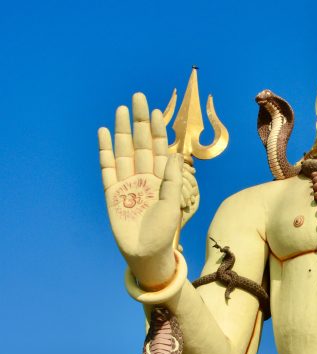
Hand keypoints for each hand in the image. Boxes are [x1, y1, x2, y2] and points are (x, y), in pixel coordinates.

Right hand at [99, 93, 182, 287]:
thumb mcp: (173, 204)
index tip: (157, 112)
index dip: (158, 130)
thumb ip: (173, 179)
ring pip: (124, 151)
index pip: (160, 149)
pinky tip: (103, 133)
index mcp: (162, 179)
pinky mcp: (112, 193)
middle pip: (141, 144)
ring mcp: (127, 183)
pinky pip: (108, 167)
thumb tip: (176, 153)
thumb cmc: (164, 232)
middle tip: (138, 98)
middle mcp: (144, 177)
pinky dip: (105, 151)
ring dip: (122, 131)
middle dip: (139, 122)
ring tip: (121, 110)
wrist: (146, 254)